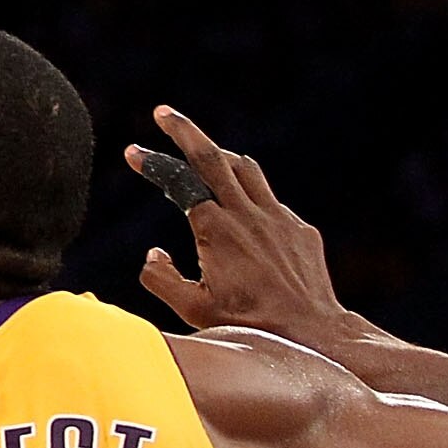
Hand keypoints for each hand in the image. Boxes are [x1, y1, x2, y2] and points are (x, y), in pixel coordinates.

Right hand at [129, 107, 353, 342]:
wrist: (315, 335)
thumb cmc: (250, 327)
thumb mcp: (192, 310)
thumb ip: (161, 278)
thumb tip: (154, 253)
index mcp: (215, 229)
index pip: (179, 182)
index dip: (153, 163)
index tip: (133, 152)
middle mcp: (247, 215)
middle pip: (213, 156)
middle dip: (184, 130)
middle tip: (163, 113)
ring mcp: (278, 218)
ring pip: (246, 170)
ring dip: (221, 157)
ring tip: (203, 155)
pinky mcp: (300, 229)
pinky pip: (270, 203)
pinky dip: (250, 199)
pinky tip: (244, 222)